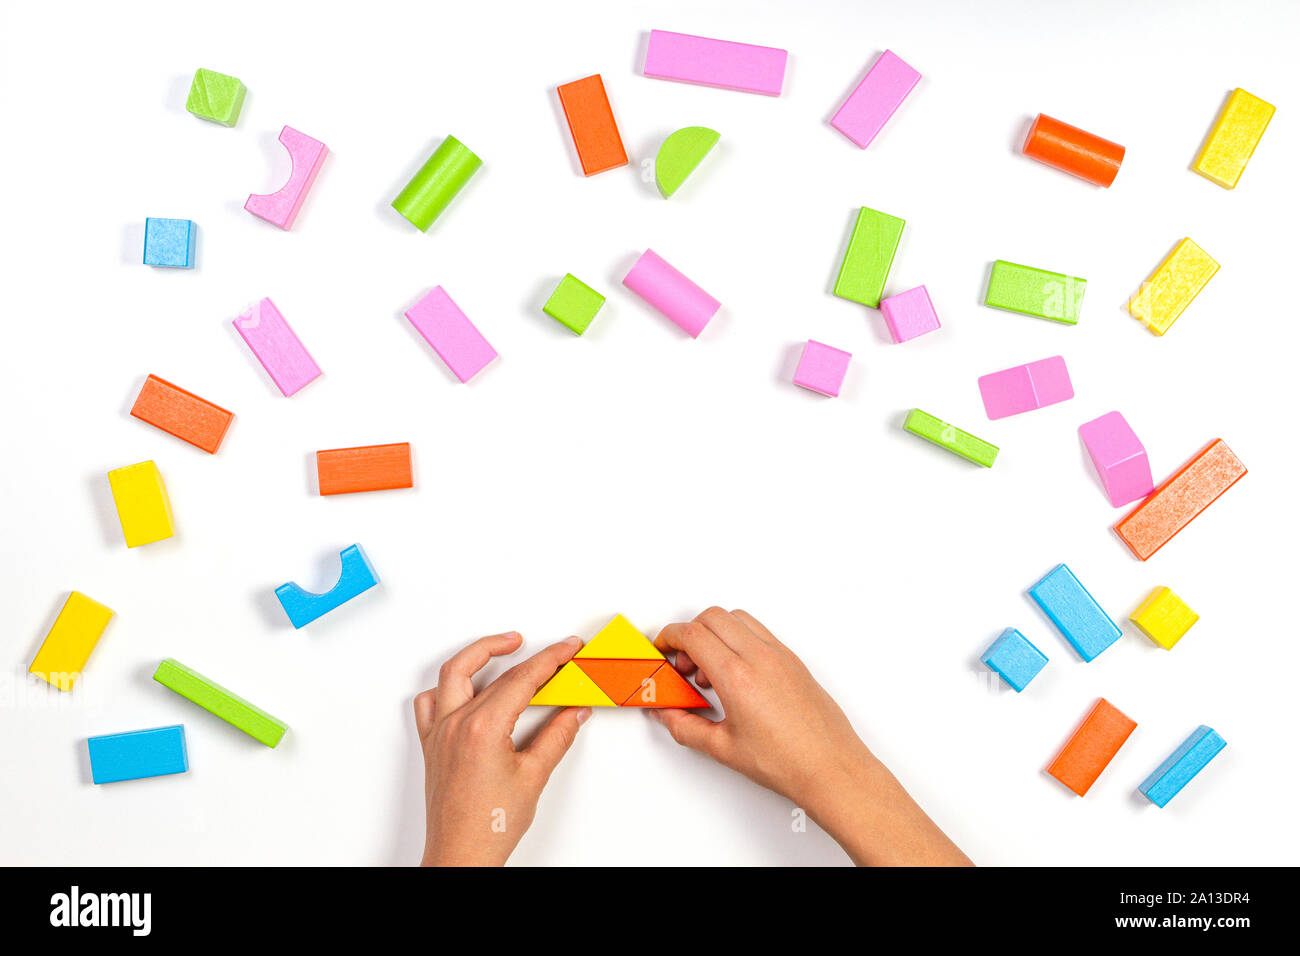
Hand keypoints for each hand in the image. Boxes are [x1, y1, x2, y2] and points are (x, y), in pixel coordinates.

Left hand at [413, 632, 589, 865]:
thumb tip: (573, 712)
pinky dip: (445, 687)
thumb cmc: (490, 826)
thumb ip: (557, 736)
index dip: (550, 659)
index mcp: (484, 727)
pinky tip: (463, 687)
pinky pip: (429, 703)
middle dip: (525, 653)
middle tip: (547, 649)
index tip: (567, 649)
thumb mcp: (534, 776)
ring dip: (478, 655)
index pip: (523, 678)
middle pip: (495, 672)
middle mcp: (457, 723)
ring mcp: (440, 732)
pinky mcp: (432, 744)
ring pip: (452, 674)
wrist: (461, 855)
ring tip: (502, 647)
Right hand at [652, 608, 970, 865]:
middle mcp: (760, 657)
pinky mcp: (793, 660)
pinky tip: (734, 670)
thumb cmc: (789, 762)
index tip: (663, 649)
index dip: (669, 637)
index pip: (693, 634)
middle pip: (712, 618)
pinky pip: (758, 631)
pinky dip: (738, 638)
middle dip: (689, 633)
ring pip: (737, 618)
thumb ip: (686, 727)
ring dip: (715, 632)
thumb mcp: (724, 749)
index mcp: (738, 677)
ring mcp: (780, 655)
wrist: (831, 768)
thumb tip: (668, 714)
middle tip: (682, 664)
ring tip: (709, 668)